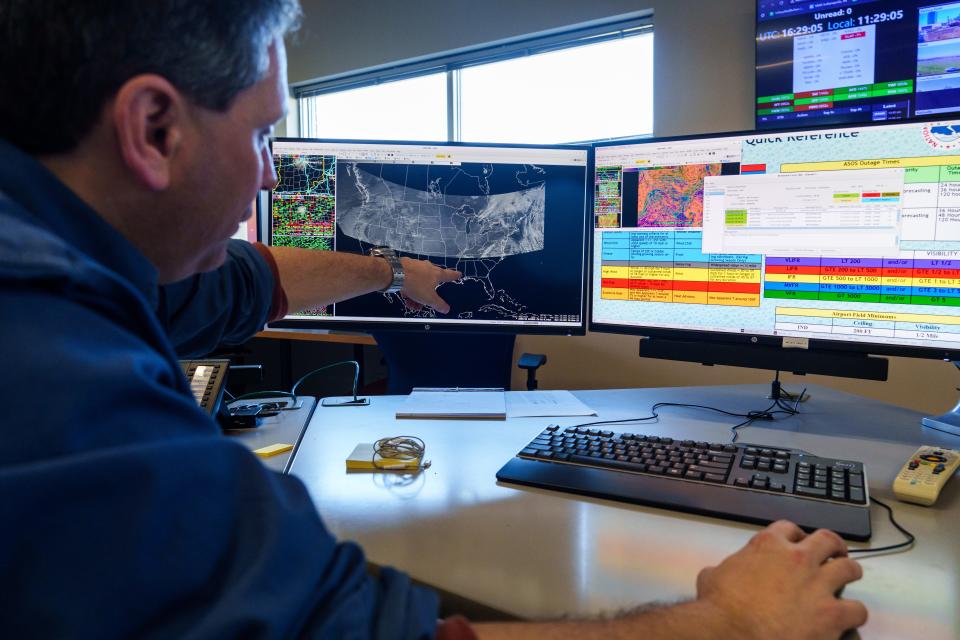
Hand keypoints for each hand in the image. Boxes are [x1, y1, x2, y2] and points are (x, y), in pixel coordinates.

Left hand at [398, 257, 461, 313]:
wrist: (395, 274)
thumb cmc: (415, 284)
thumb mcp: (429, 298)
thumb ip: (438, 304)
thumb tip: (446, 309)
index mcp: (437, 274)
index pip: (449, 275)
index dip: (454, 276)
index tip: (459, 274)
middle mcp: (428, 268)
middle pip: (432, 280)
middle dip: (430, 292)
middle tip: (426, 301)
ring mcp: (417, 266)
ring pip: (420, 281)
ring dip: (418, 293)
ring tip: (413, 303)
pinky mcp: (406, 266)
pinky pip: (410, 279)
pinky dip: (410, 288)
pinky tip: (405, 295)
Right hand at [696, 520, 866, 639]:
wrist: (731, 632)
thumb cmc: (719, 607)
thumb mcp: (712, 576)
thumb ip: (724, 569)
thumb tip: (718, 574)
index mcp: (768, 545)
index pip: (789, 528)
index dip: (795, 535)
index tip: (797, 542)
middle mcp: (798, 558)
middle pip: (828, 540)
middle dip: (833, 546)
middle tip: (833, 554)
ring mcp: (818, 585)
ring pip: (849, 568)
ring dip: (849, 572)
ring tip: (848, 579)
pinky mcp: (832, 614)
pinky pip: (857, 609)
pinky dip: (854, 613)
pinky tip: (848, 619)